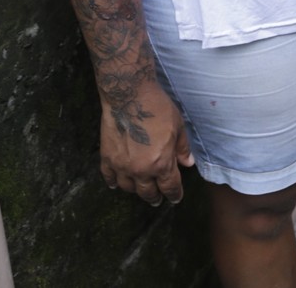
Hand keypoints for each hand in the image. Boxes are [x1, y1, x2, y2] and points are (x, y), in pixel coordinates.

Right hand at [99, 81, 193, 205]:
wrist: (130, 96)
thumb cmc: (158, 108)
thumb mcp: (178, 127)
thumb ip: (182, 148)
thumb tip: (188, 164)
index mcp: (162, 163)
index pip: (170, 187)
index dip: (174, 195)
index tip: (175, 198)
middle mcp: (141, 170)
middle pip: (148, 192)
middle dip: (154, 197)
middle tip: (157, 199)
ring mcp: (122, 166)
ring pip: (128, 188)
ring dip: (135, 190)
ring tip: (139, 190)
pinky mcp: (107, 158)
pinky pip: (108, 177)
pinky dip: (112, 182)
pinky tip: (115, 184)